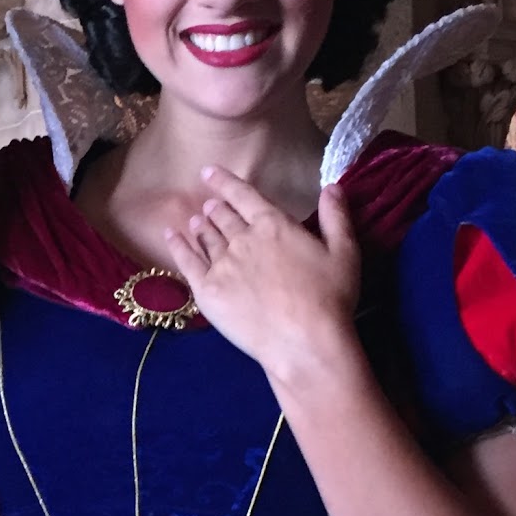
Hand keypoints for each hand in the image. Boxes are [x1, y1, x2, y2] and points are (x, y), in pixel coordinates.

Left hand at [165, 169, 360, 388]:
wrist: (304, 343)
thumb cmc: (330, 299)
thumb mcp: (345, 252)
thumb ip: (336, 217)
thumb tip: (332, 187)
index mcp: (273, 224)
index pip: (243, 195)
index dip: (224, 181)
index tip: (209, 172)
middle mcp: (243, 239)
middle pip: (222, 217)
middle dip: (215, 209)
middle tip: (209, 206)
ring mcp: (222, 265)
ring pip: (206, 238)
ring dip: (200, 226)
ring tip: (195, 221)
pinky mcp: (207, 291)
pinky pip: (186, 262)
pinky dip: (177, 246)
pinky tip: (171, 236)